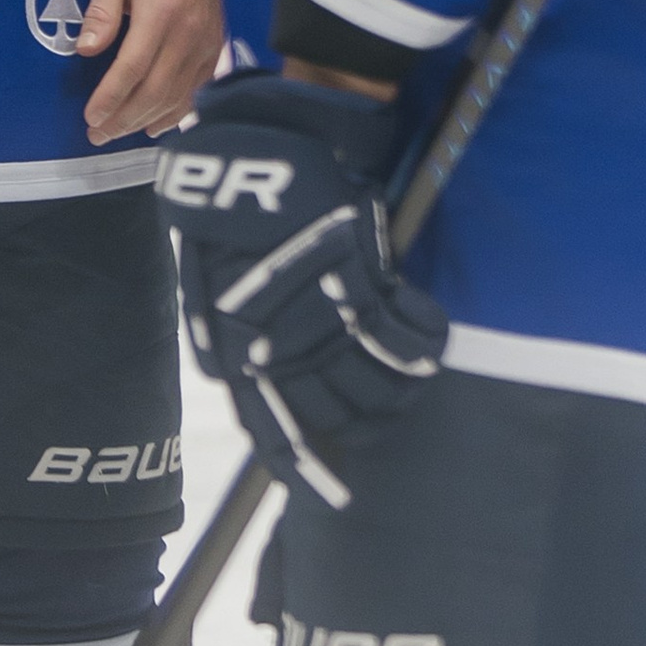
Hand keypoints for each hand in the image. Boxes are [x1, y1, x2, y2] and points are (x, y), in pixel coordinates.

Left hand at [79, 0, 223, 143]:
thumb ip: (101, 11)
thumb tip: (86, 50)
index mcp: (160, 14)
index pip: (132, 67)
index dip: (111, 97)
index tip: (91, 118)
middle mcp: (187, 34)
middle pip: (155, 90)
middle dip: (124, 119)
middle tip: (98, 135)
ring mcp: (205, 44)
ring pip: (177, 96)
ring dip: (146, 119)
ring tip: (119, 133)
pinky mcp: (215, 47)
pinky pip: (197, 89)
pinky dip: (176, 112)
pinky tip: (157, 124)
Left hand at [158, 70, 445, 504]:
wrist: (259, 149)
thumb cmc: (236, 206)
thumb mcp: (216, 276)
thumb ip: (237, 329)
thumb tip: (247, 371)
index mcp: (234, 347)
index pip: (270, 429)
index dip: (304, 467)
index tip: (334, 497)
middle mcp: (276, 347)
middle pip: (336, 416)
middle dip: (368, 418)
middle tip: (390, 402)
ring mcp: (319, 321)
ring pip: (377, 389)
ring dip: (401, 387)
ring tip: (413, 368)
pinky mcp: (358, 288)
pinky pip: (405, 344)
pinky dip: (424, 342)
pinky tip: (429, 328)